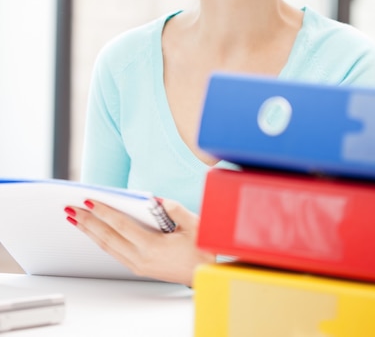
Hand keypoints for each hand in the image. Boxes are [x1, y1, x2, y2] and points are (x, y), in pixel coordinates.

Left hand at [64, 198, 213, 286]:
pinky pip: (114, 252)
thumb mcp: (193, 224)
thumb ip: (173, 208)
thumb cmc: (202, 247)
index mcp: (152, 246)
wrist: (206, 272)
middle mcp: (141, 258)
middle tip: (71, 209)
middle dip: (87, 222)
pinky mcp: (139, 267)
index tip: (89, 201)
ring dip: (90, 232)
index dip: (104, 212)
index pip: (121, 226)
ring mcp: (138, 265)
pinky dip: (101, 240)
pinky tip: (94, 232)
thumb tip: (154, 199)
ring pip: (108, 247)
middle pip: (107, 237)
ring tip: (75, 219)